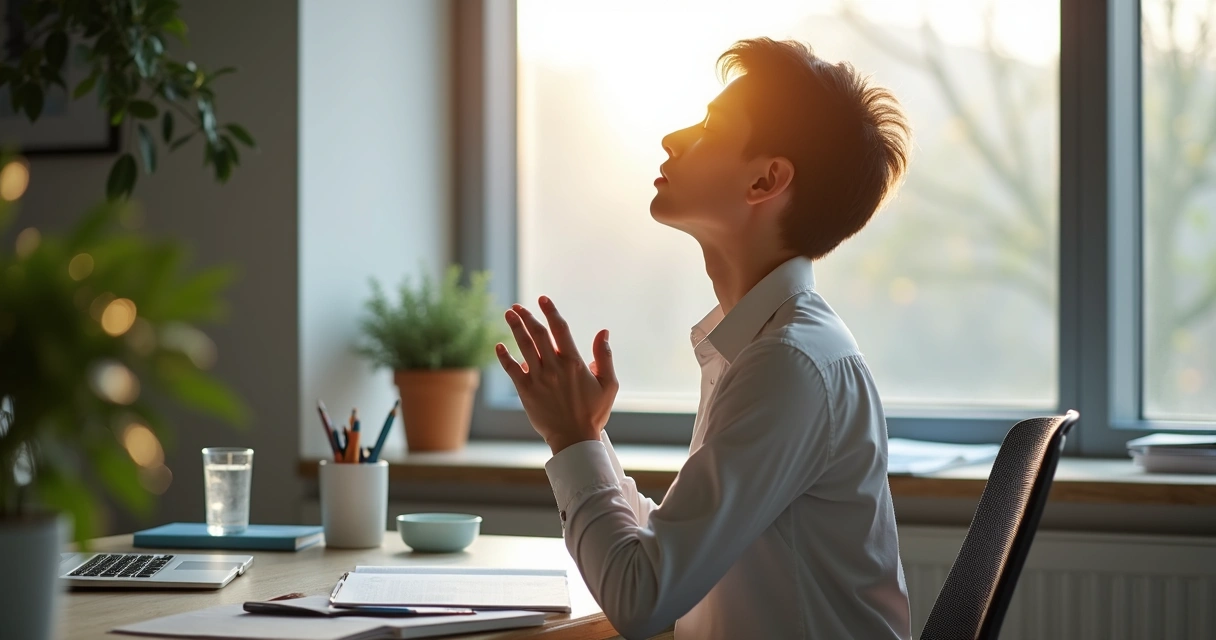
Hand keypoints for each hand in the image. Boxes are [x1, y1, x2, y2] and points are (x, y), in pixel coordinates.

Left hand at [495, 296, 618, 454]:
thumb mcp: (608, 384)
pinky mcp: (526, 391)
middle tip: (518, 306)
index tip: (542, 299)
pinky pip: (511, 369)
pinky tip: (499, 345)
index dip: (550, 311)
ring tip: (509, 314)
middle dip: (527, 316)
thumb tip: (603, 332)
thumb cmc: (593, 413)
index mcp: (574, 363)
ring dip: (515, 328)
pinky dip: (504, 356)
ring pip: (524, 347)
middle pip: (538, 334)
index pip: (560, 329)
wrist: (574, 439)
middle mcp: (554, 367)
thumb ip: (604, 357)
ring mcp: (538, 378)